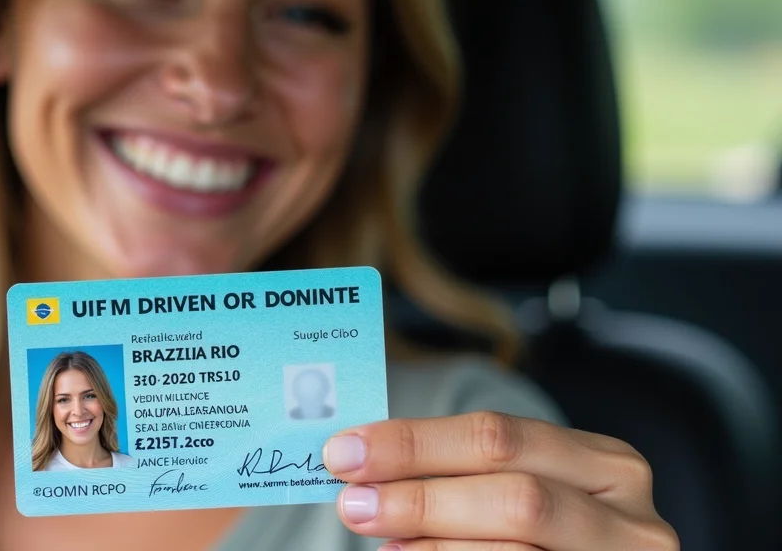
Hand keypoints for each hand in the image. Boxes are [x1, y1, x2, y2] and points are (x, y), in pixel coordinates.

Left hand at [322, 411, 678, 549]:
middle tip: (353, 503)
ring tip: (379, 538)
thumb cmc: (546, 538)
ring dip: (434, 543)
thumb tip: (361, 464)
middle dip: (422, 497)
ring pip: (518, 550)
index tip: (344, 451)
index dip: (415, 443)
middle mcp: (632, 519)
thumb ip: (462, 474)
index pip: (498, 438)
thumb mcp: (522, 491)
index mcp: (607, 465)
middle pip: (514, 496)